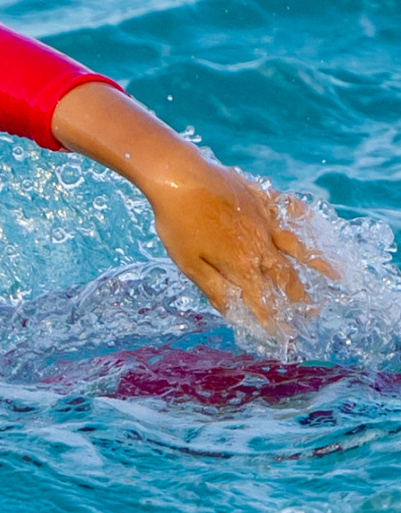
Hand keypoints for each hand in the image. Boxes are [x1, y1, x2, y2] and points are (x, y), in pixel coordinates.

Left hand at [144, 158, 334, 331]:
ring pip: (296, 244)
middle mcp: (261, 243)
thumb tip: (232, 311)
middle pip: (285, 275)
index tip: (283, 333)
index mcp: (242, 264)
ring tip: (333, 275)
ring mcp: (264, 219)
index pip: (261, 298)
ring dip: (315, 262)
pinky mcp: (261, 197)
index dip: (272, 318)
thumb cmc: (178, 223)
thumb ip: (214, 288)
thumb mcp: (189, 263)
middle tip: (313, 311)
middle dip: (299, 296)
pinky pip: (288, 208)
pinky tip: (310, 221)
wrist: (179, 179)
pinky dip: (301, 216)